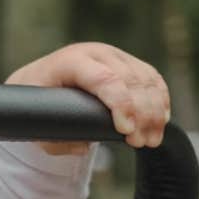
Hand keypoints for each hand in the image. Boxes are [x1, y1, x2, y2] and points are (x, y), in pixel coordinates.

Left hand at [5, 42, 169, 154]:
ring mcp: (114, 55)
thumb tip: (83, 145)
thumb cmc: (39, 99)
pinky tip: (160, 121)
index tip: (125, 131)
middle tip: (140, 143)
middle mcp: (95, 53)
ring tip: (150, 140)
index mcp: (71, 60)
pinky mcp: (129, 62)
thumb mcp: (38, 119)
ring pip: (146, 80)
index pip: (103, 78)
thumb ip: (57, 137)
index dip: (120, 104)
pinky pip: (153, 79)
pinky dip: (160, 101)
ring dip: (154, 112)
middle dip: (141, 114)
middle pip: (130, 80)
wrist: (41, 80)